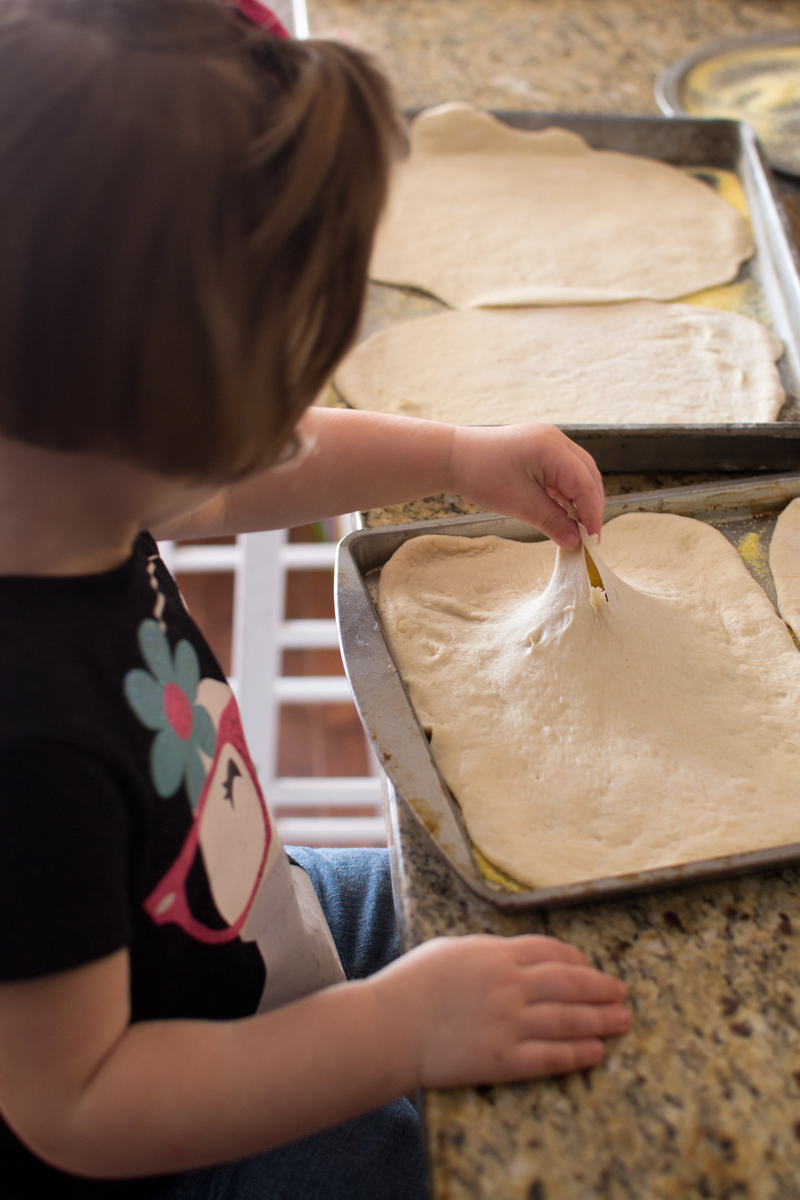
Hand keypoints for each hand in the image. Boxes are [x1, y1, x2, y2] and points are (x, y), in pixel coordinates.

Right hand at [370, 933, 628, 1089]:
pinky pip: (550, 1056)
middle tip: (622, 993)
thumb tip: (510, 953)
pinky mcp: (502, 1059)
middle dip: (601, 988)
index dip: (578, 959)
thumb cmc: (410, 985)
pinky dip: (577, 1054)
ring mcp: (508, 1022)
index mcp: (496, 954)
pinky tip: (596, 1052)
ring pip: (568, 1019)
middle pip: (570, 983)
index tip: (591, 966)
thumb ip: (485, 951)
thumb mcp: (450, 950)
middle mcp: (509, 984)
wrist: (388, 1026)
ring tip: (621, 1021)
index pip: (551, 951)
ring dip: (600, 1020)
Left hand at [448, 423, 603, 549]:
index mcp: (552, 447)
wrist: (453, 457)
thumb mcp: (519, 504)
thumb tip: (575, 542)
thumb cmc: (481, 475)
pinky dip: (566, 494)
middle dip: (590, 507)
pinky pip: (563, 473)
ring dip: (579, 501)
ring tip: (577, 529)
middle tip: (588, 538)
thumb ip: (552, 522)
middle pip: (587, 476)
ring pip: (578, 474)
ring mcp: (549, 443)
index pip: (585, 483)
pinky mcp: (540, 450)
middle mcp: (556, 440)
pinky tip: (564, 513)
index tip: (592, 540)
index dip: (592, 513)